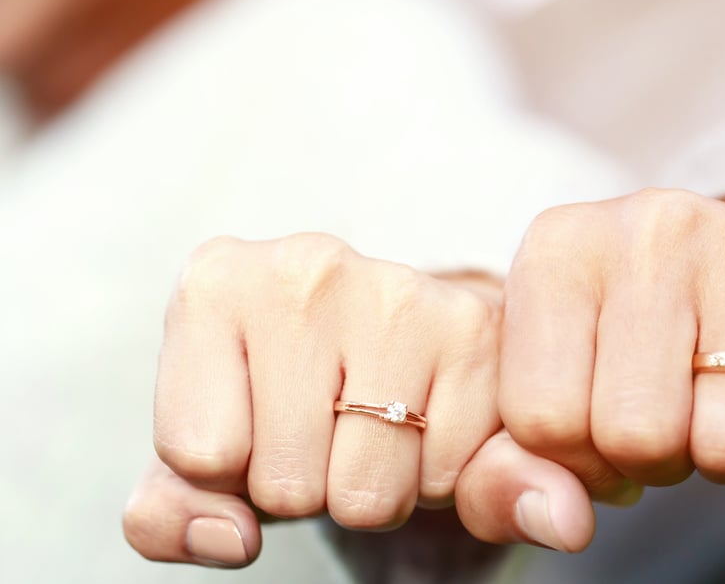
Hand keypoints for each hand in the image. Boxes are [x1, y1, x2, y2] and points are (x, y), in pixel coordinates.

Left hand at [123, 233, 502, 565]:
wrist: (390, 329)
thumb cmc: (284, 391)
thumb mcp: (205, 449)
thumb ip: (170, 510)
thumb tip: (230, 538)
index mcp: (217, 285)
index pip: (200, 457)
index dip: (230, 472)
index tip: (256, 423)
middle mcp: (305, 268)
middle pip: (286, 484)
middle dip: (306, 486)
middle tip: (324, 430)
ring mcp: (396, 290)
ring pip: (367, 495)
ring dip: (371, 489)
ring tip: (372, 426)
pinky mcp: (472, 327)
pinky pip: (443, 480)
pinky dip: (433, 475)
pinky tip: (424, 417)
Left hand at [496, 188, 724, 495]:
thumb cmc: (628, 336)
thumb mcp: (546, 378)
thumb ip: (506, 467)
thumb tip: (558, 523)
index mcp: (557, 251)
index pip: (543, 420)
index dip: (577, 460)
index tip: (600, 432)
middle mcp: (649, 229)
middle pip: (636, 435)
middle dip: (654, 459)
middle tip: (668, 413)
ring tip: (718, 400)